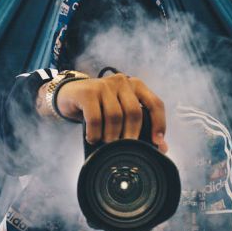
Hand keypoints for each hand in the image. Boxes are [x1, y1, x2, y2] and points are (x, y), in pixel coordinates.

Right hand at [50, 74, 166, 151]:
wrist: (70, 95)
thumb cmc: (100, 107)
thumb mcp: (121, 112)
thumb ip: (140, 126)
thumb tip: (162, 147)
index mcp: (136, 86)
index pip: (155, 103)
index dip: (159, 124)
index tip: (157, 143)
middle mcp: (122, 82)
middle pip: (134, 112)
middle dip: (131, 135)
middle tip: (126, 149)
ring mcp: (104, 85)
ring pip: (115, 116)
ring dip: (111, 136)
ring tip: (106, 144)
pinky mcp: (87, 92)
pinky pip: (95, 118)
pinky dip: (95, 133)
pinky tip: (92, 138)